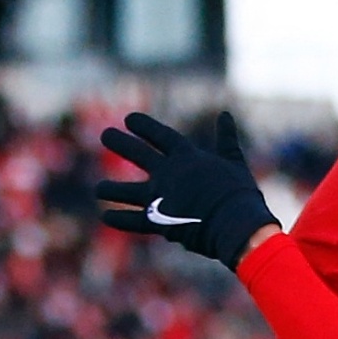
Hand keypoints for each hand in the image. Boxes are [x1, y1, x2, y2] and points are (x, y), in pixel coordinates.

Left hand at [97, 111, 278, 271]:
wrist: (235, 224)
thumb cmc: (239, 193)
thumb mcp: (234, 161)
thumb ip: (226, 139)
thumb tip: (225, 115)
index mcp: (186, 156)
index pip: (159, 135)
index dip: (143, 126)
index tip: (129, 119)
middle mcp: (167, 173)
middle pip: (136, 153)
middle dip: (119, 142)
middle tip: (105, 135)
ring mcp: (159, 197)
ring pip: (126, 191)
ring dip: (110, 189)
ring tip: (99, 189)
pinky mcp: (158, 221)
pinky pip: (133, 220)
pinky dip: (119, 219)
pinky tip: (106, 216)